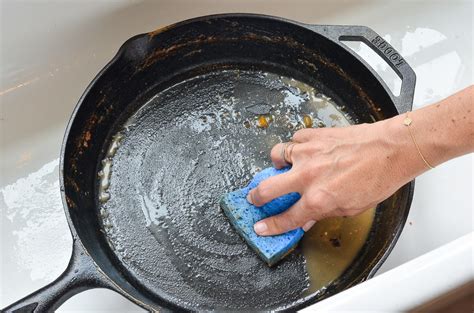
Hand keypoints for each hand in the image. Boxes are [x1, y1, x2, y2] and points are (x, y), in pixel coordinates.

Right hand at [248, 120, 414, 235]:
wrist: (392, 149)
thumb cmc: (378, 178)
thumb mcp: (352, 208)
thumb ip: (324, 212)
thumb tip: (307, 217)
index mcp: (318, 199)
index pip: (286, 218)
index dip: (270, 226)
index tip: (260, 227)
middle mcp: (308, 177)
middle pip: (267, 190)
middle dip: (256, 197)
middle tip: (254, 198)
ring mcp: (308, 154)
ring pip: (275, 156)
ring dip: (275, 164)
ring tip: (281, 167)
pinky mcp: (314, 136)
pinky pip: (294, 139)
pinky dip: (295, 146)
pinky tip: (302, 151)